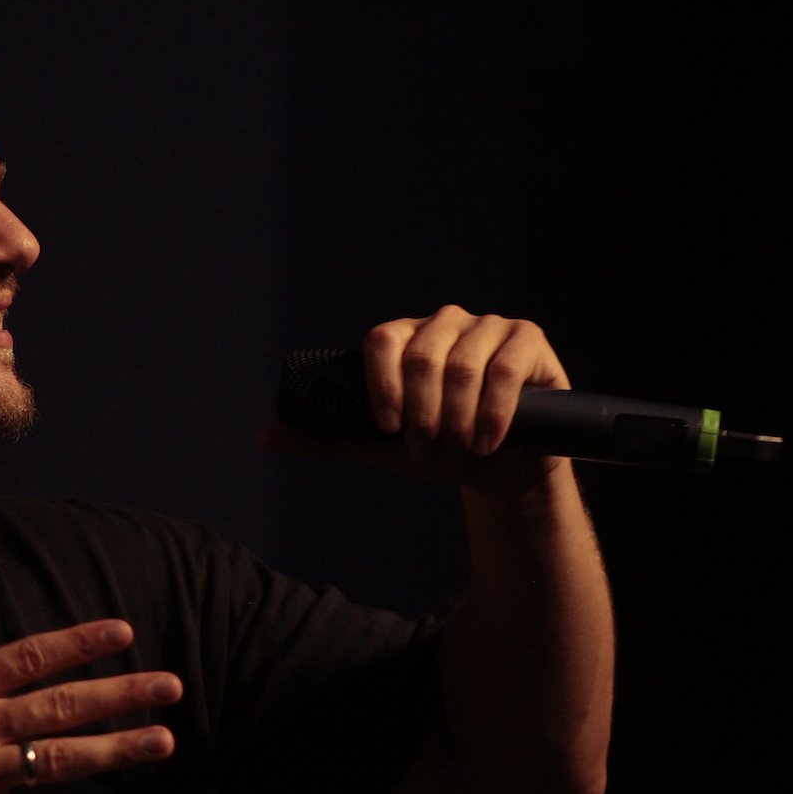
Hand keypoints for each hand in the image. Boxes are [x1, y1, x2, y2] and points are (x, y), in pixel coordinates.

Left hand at [262, 305, 569, 487]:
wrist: (498, 470)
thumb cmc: (436, 449)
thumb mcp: (378, 446)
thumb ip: (328, 436)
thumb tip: (264, 437)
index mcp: (405, 338)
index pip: (381, 340)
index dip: (381, 386)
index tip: (388, 430)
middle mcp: (444, 323)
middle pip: (422, 357)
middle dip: (423, 416)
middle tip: (427, 452)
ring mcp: (488, 327)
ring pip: (462, 367)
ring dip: (456, 422)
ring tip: (458, 453)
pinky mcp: (528, 341)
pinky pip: (504, 370)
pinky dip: (492, 414)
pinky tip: (486, 441)